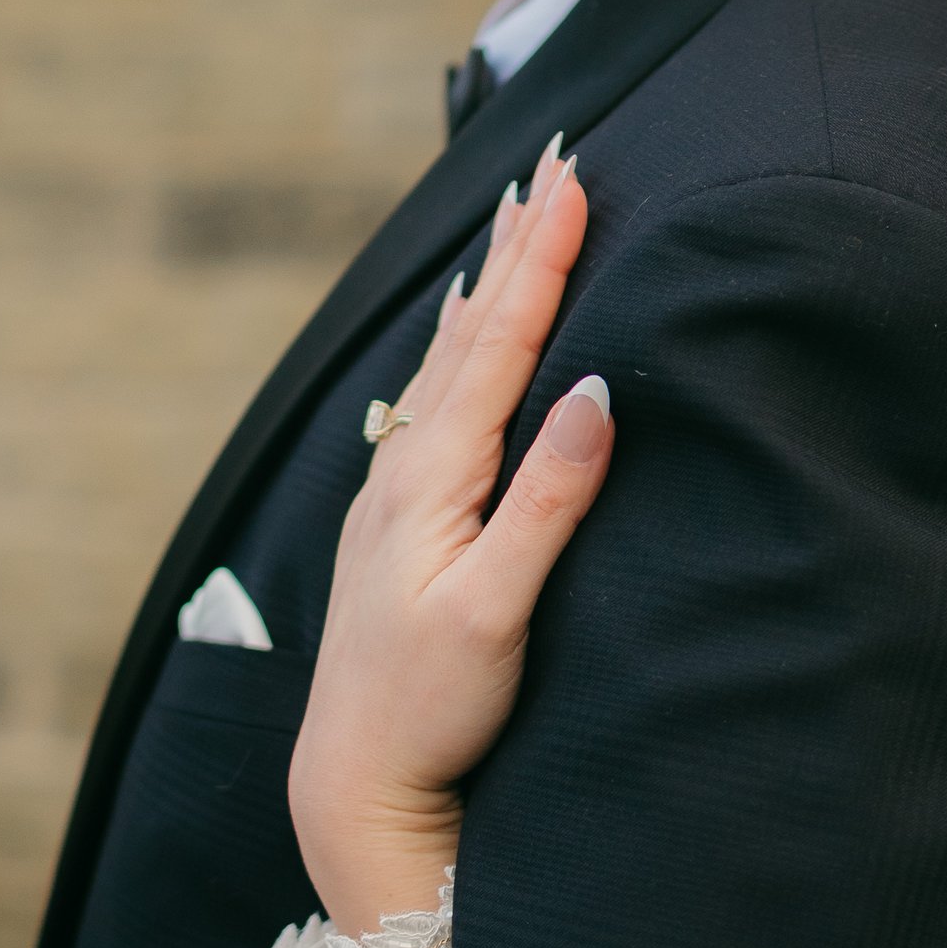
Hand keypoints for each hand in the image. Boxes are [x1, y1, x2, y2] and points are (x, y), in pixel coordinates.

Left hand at [288, 145, 612, 938]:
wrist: (352, 783)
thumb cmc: (430, 709)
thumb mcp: (496, 612)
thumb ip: (546, 502)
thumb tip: (594, 394)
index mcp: (436, 478)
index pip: (500, 343)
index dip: (541, 261)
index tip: (572, 182)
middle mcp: (405, 470)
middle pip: (470, 334)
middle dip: (515, 247)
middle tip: (548, 164)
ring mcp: (393, 495)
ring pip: (446, 363)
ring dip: (485, 289)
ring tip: (509, 226)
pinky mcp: (395, 525)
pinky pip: (432, 403)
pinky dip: (455, 350)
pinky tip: (455, 343)